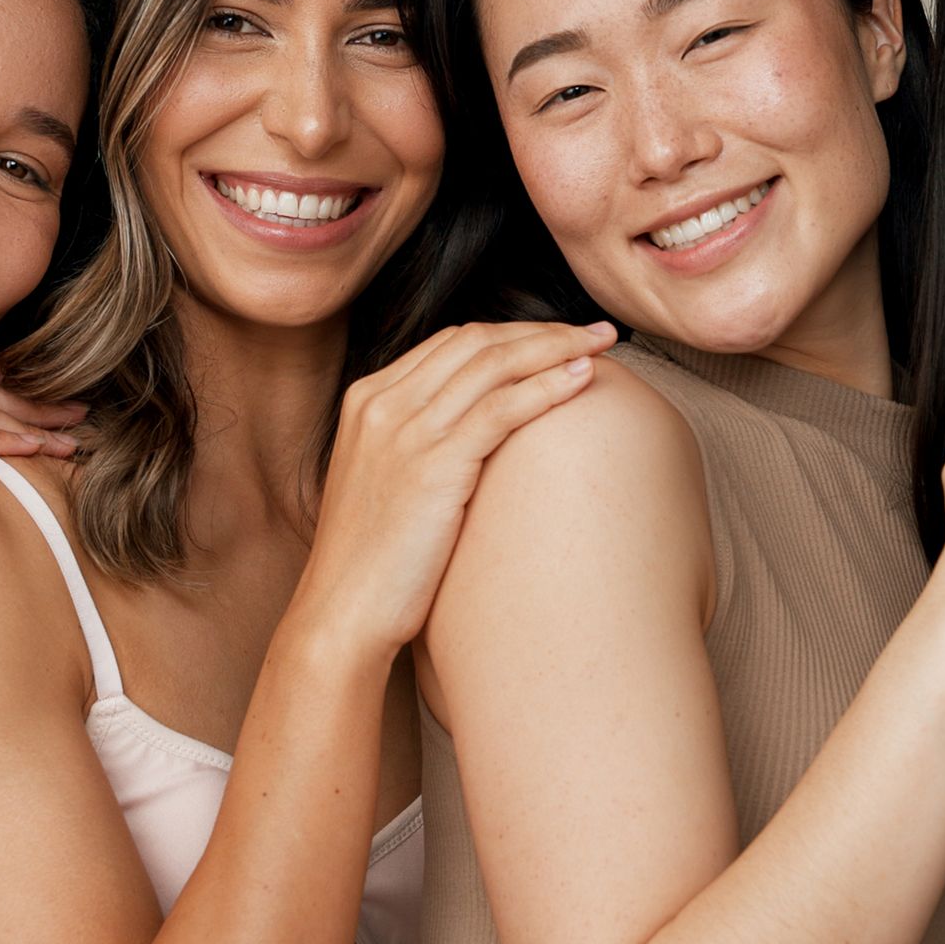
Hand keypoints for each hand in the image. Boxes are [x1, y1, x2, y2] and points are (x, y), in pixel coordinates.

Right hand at [294, 321, 618, 657]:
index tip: (558, 339)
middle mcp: (382, 404)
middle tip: (595, 332)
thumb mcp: (386, 482)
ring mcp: (405, 431)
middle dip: (542, 330)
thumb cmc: (373, 562)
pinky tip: (583, 380)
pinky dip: (546, 387)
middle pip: (476, 341)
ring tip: (602, 345)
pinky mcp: (432, 466)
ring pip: (493, 365)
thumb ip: (419, 442)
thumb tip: (481, 434)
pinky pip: (500, 410)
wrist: (342, 613)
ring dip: (556, 347)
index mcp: (367, 399)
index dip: (513, 333)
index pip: (452, 342)